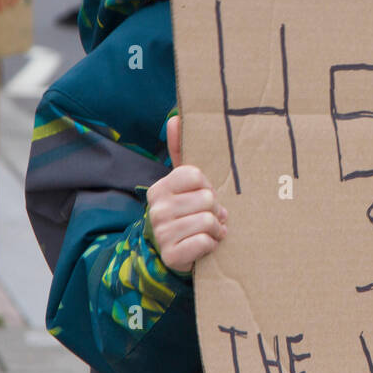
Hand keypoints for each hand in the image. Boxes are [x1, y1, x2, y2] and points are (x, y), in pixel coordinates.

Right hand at [146, 114, 227, 275]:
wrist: (171, 255)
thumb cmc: (185, 213)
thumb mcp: (182, 184)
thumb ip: (180, 151)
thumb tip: (175, 118)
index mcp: (160, 188)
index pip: (195, 175)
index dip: (207, 186)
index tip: (204, 195)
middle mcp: (157, 209)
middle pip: (207, 198)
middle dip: (216, 209)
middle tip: (211, 216)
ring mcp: (162, 233)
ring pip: (208, 220)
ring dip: (216, 228)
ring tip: (210, 230)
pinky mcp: (172, 255)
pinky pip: (205, 242)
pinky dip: (212, 244)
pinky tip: (207, 244)